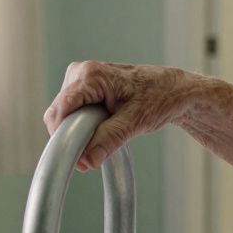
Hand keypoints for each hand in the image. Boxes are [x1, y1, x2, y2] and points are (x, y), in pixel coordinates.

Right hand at [43, 61, 200, 170]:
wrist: (173, 90)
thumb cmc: (160, 97)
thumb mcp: (136, 121)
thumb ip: (109, 139)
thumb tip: (88, 160)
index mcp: (91, 75)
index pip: (61, 111)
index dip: (64, 137)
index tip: (77, 158)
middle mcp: (80, 73)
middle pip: (59, 114)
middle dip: (73, 136)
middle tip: (97, 150)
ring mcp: (80, 79)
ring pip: (63, 115)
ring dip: (78, 132)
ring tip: (107, 132)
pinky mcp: (83, 88)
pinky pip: (71, 113)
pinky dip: (82, 126)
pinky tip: (101, 128)